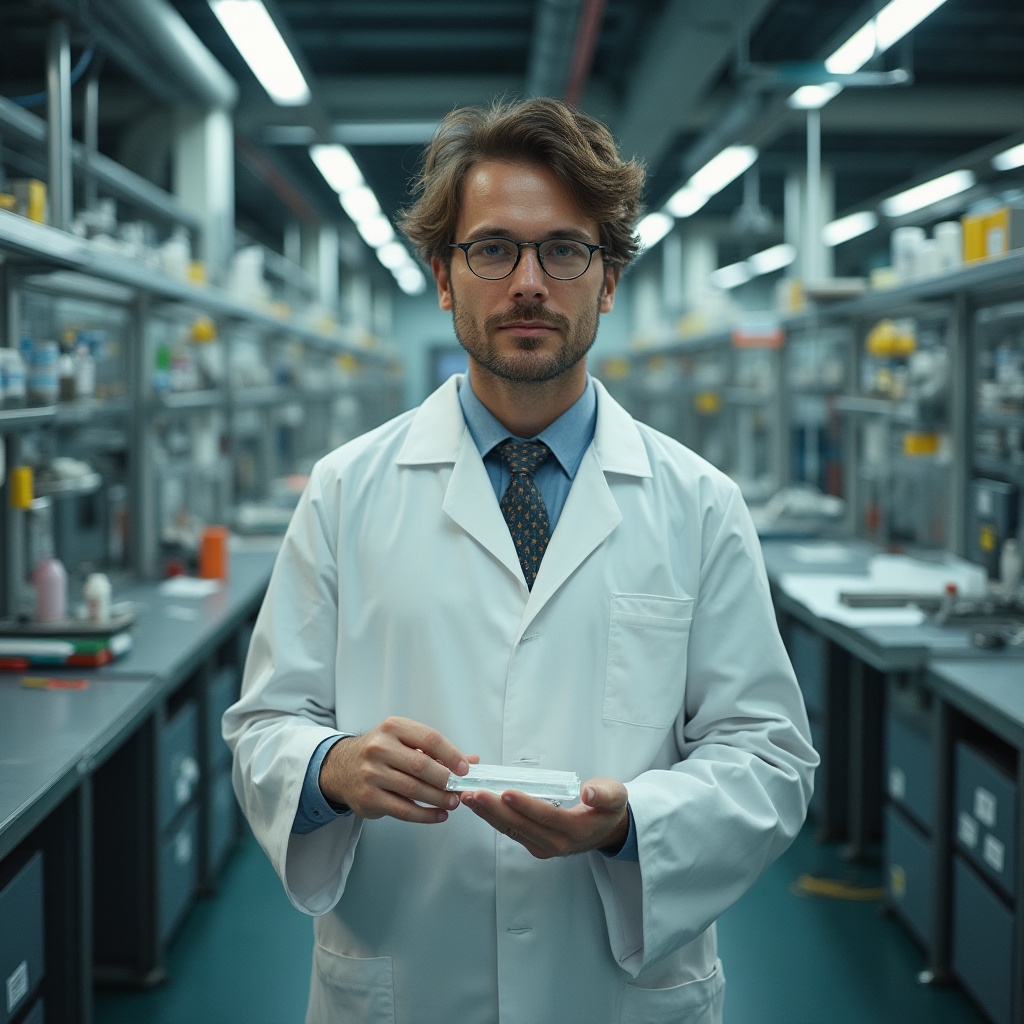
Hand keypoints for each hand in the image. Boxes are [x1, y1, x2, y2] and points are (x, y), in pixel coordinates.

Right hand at [319, 716, 476, 823]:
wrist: (341, 767)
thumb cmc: (381, 752)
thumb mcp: (405, 741)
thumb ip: (437, 751)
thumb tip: (472, 761)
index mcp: (393, 728)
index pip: (429, 739)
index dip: (451, 755)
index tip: (464, 769)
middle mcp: (379, 748)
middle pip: (422, 765)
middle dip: (446, 780)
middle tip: (460, 789)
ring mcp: (372, 773)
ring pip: (414, 790)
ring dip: (438, 799)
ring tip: (452, 803)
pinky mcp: (368, 797)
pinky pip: (403, 810)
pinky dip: (425, 815)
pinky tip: (438, 815)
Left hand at [461, 777, 628, 858]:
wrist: (606, 829)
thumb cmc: (607, 808)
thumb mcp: (615, 795)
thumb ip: (604, 794)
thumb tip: (588, 793)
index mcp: (576, 830)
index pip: (546, 816)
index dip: (525, 805)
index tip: (506, 792)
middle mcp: (557, 843)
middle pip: (522, 826)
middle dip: (495, 810)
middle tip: (474, 795)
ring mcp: (543, 847)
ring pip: (512, 830)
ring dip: (488, 814)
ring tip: (469, 799)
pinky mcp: (534, 844)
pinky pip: (511, 831)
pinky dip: (494, 817)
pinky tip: (480, 805)